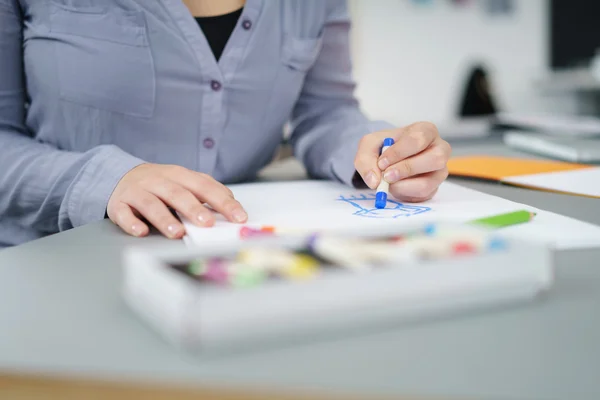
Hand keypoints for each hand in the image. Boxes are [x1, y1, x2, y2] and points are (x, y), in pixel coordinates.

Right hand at [107, 164, 246, 237]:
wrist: (121, 176)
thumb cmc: (161, 184)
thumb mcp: (185, 182)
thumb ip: (208, 191)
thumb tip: (233, 205)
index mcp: (179, 175)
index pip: (205, 187)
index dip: (223, 202)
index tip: (238, 217)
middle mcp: (158, 181)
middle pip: (177, 194)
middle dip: (194, 209)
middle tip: (208, 224)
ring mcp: (137, 191)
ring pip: (151, 203)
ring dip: (164, 219)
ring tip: (177, 233)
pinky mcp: (118, 204)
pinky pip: (123, 213)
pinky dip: (131, 223)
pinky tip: (141, 232)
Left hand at [354, 122, 450, 201]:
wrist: (390, 160)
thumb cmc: (385, 147)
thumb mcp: (369, 145)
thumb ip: (366, 159)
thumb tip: (374, 181)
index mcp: (426, 131)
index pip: (417, 139)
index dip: (399, 152)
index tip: (382, 162)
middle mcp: (440, 149)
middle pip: (435, 159)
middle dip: (407, 169)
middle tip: (386, 176)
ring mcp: (440, 170)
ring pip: (428, 182)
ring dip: (404, 186)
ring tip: (388, 183)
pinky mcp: (435, 187)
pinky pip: (423, 195)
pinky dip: (405, 194)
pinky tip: (395, 186)